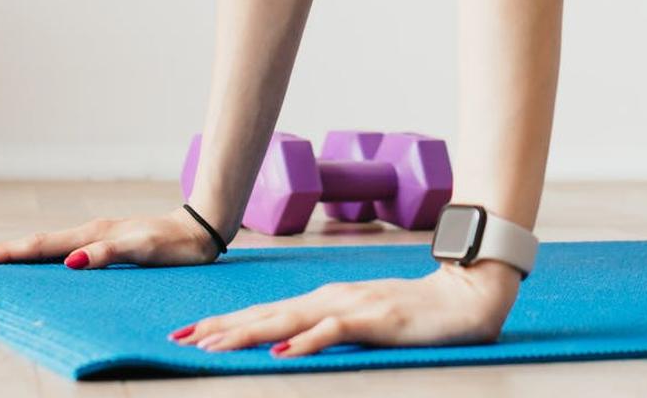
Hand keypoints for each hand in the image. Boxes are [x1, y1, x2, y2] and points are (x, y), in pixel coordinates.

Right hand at [0, 208, 221, 267]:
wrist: (201, 229)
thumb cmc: (174, 244)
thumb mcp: (143, 250)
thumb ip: (108, 254)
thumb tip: (71, 261)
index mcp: (93, 235)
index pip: (43, 246)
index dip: (10, 253)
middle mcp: (91, 233)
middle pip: (39, 243)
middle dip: (4, 250)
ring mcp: (98, 235)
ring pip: (49, 243)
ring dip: (19, 249)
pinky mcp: (107, 240)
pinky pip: (65, 246)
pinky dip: (43, 251)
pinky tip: (39, 256)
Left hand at [169, 260, 522, 357]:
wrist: (465, 295)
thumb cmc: (414, 312)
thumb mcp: (364, 320)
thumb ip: (328, 327)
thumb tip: (287, 342)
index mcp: (327, 299)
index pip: (267, 312)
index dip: (227, 322)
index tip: (189, 334)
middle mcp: (332, 298)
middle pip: (268, 314)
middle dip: (222, 328)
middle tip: (181, 340)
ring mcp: (353, 306)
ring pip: (290, 319)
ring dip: (249, 333)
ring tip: (213, 346)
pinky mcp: (375, 318)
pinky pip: (334, 331)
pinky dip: (306, 340)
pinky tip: (284, 350)